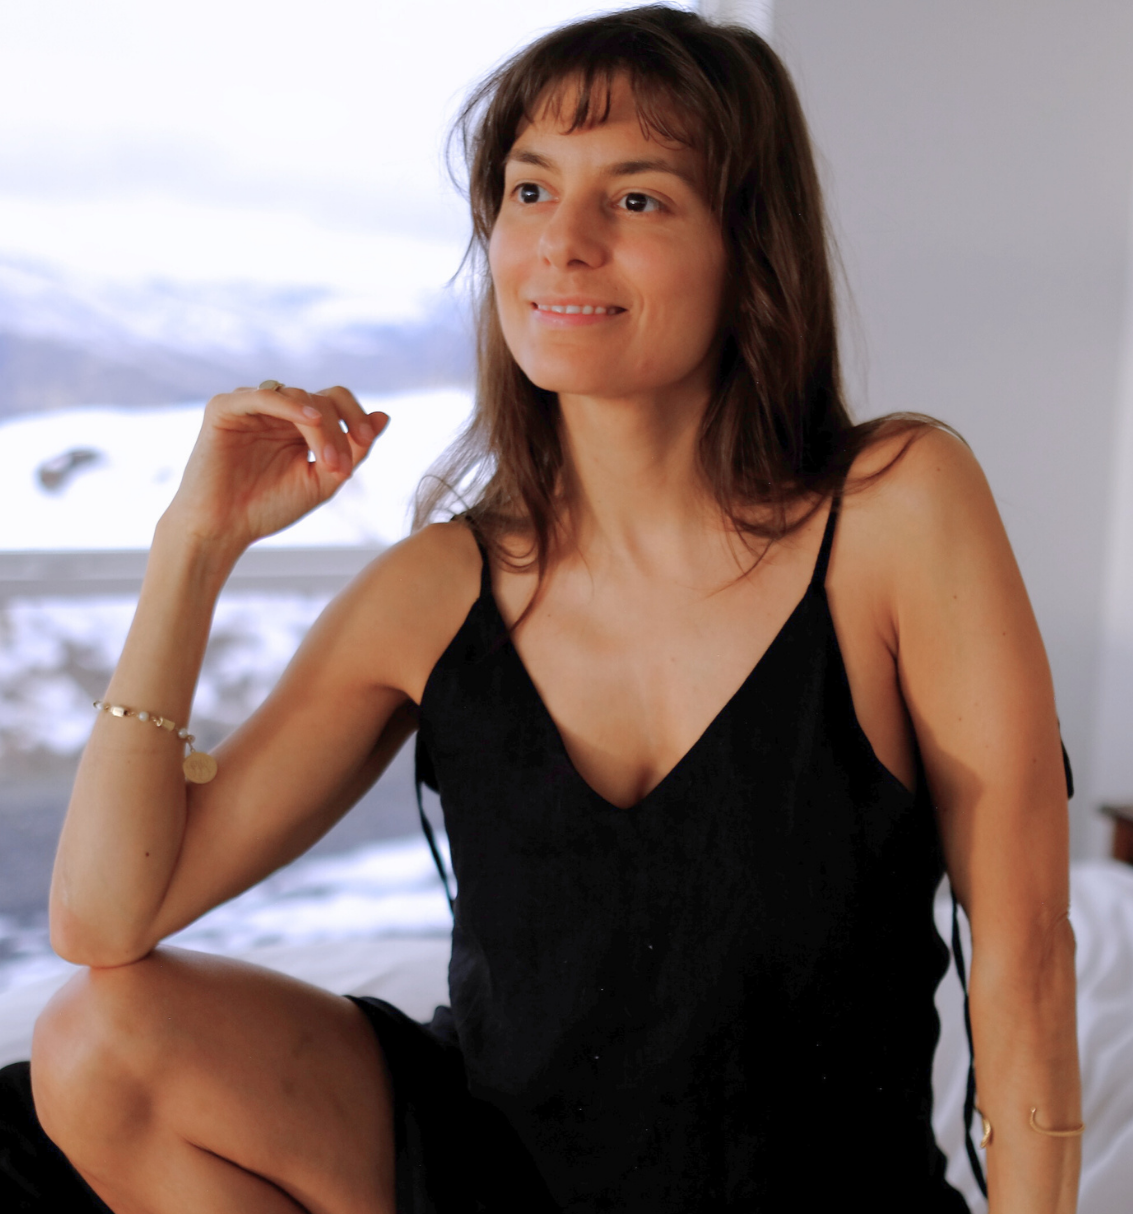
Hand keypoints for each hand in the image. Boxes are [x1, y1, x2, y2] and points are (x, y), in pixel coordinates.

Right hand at [163, 384, 388, 553]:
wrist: (222, 530)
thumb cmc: (269, 508)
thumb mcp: (323, 480)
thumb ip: (353, 450)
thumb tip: (385, 416)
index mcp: (298, 425)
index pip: (335, 400)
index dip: (356, 416)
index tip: (367, 442)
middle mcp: (276, 411)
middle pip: (322, 398)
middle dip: (340, 430)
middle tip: (341, 467)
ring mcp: (250, 407)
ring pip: (298, 396)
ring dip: (321, 428)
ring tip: (328, 463)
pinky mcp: (224, 409)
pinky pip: (262, 394)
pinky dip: (290, 404)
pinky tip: (312, 420)